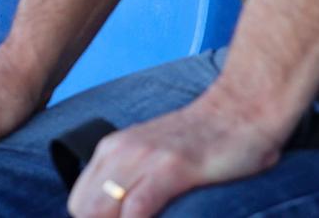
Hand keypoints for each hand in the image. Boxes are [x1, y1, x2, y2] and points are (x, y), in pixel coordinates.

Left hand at [68, 93, 286, 217]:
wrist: (240, 111)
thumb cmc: (199, 141)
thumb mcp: (150, 155)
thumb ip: (128, 177)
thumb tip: (112, 211)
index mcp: (111, 149)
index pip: (78, 202)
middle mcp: (119, 150)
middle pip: (83, 209)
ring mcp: (144, 157)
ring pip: (100, 209)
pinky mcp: (171, 168)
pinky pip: (136, 208)